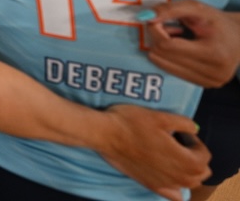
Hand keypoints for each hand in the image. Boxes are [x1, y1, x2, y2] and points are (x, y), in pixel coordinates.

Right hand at [95, 105, 209, 200]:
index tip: (179, 130)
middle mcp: (180, 177)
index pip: (204, 154)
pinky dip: (177, 187)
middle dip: (194, 156)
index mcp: (187, 161)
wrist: (105, 134)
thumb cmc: (132, 122)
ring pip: (189, 183)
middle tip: (177, 142)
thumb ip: (184, 123)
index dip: (194, 140)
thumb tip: (194, 129)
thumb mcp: (161, 116)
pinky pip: (174, 195)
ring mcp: (166, 184)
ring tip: (172, 155)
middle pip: (201, 172)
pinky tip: (168, 175)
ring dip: (188, 171)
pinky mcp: (151, 186)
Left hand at [144, 0, 239, 86]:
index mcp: (215, 54)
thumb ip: (170, 9)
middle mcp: (214, 74)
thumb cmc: (217, 21)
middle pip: (164, 56)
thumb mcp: (196, 8)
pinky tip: (181, 48)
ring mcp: (210, 83)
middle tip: (170, 27)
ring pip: (165, 65)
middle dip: (158, 39)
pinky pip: (173, 71)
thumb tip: (145, 17)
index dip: (155, 30)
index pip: (168, 46)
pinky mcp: (205, 85)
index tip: (157, 19)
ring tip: (178, 37)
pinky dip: (170, 58)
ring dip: (163, 49)